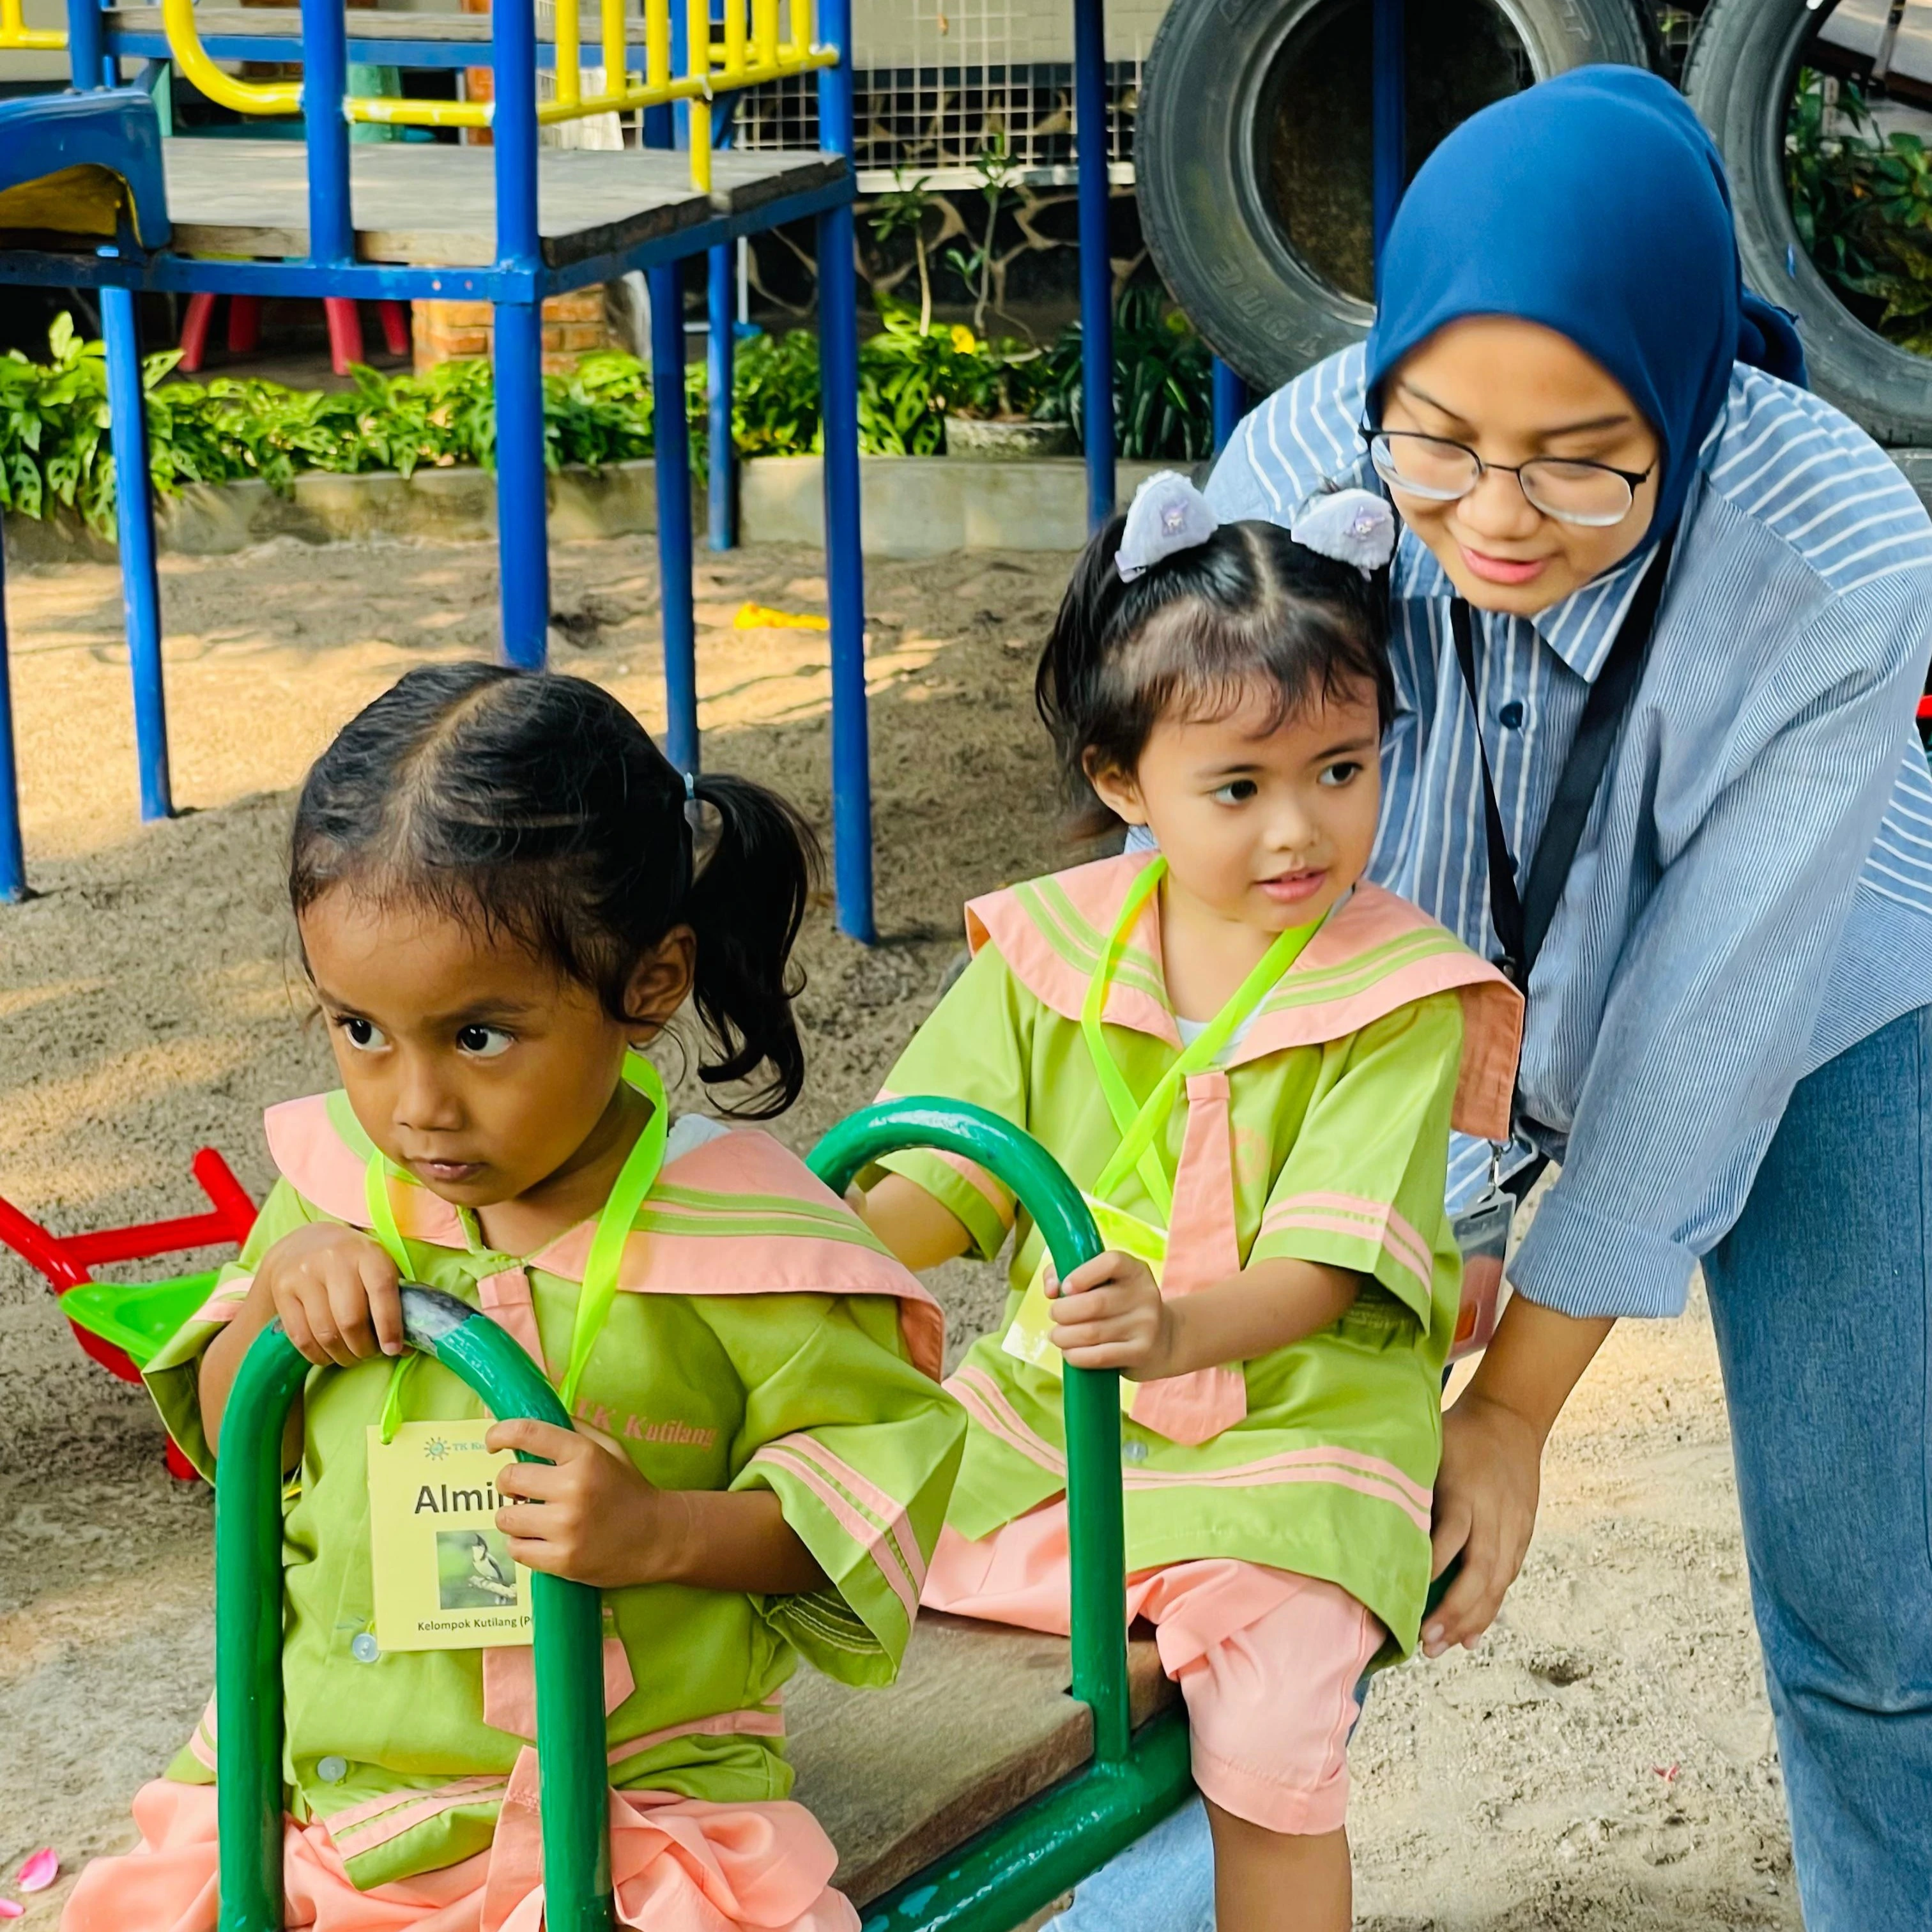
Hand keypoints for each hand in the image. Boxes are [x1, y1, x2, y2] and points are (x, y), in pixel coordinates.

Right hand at [257, 1222, 403, 1367]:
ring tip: (350, 1356)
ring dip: (342, 1355)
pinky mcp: (282, 1290)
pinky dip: (317, 1355)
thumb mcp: (376, 1267)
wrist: (304, 1244)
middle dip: (364, 1348)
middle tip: (369, 1354)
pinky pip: (301, 1337)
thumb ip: (392, 1300)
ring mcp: (305, 1274)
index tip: (393, 1350)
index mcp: (367, 1252)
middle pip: (350, 1320)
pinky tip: (328, 1355)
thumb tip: (402, 1347)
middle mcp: (334, 1260)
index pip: (381, 1290)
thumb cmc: (352, 1263)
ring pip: (325, 1332)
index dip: (389, 1326)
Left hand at [488, 1418, 683, 1589]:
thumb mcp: (608, 1449)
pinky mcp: (562, 1560)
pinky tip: (541, 1539)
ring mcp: (566, 1527)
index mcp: (584, 1455)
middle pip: (508, 1479)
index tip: (493, 1441)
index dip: (500, 1433)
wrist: (658, 1537)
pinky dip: (523, 1544)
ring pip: (505, 1517)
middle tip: (524, 1489)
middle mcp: (573, 1488)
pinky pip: (515, 1549)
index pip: (527, 1432)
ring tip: (534, 1517)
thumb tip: (527, 1423)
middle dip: (509, 1483)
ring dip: (514, 1516)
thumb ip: (572, 1430)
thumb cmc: (628, 1488)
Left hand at [1048, 1251, 1179, 1379]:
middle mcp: (1144, 1295)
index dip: (1082, 1274)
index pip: (1111, 1263)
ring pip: (1091, 1332)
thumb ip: (1069, 1272)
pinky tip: (1070, 1352)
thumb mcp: (1104, 1281)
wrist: (1164, 1339)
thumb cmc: (1120, 1305)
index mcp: (1135, 1271)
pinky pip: (1098, 1356)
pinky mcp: (1141, 1352)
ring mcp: (1145, 1326)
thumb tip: (1052, 1289)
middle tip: (1055, 1315)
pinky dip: (1075, 1355)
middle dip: (1062, 1312)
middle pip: (1093, 1303)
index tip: (1065, 1288)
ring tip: (1058, 1335)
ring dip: (1063, 1336)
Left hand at [1422, 1389, 1542, 1656]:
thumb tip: (1368, 1516)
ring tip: (1445, 1647)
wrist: (1511, 1417)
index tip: (1406, 1597)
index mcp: (1465, 1491)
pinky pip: (1507, 1577)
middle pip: (1479, 1571)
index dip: (1432, 1568)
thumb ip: (1409, 1482)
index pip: (1450, 1536)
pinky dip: (1491, 1607)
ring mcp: (1513, 1526)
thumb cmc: (1458, 1433)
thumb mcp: (1430, 1446)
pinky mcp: (1522, 1534)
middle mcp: (1493, 1513)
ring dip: (1472, 1619)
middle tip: (1427, 1642)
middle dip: (1454, 1611)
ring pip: (1497, 1582)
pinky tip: (1471, 1634)